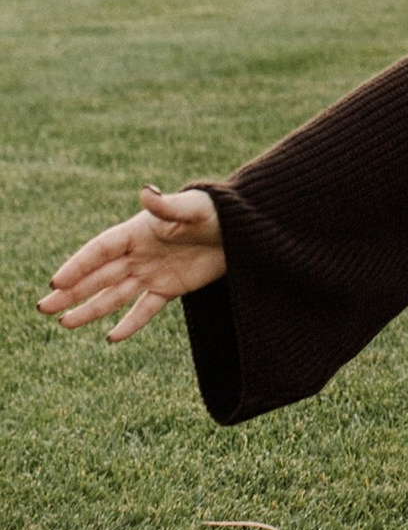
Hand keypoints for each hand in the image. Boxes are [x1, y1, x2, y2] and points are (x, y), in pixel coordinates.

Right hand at [40, 185, 225, 340]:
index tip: (56, 282)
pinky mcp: (170, 288)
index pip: (100, 251)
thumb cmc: (215, 211)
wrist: (242, 228)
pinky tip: (111, 337)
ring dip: (89, 309)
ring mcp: (152, 272)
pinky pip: (145, 309)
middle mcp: (138, 253)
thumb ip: (166, 205)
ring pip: (114, 295)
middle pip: (98, 276)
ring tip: (64, 323)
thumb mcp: (191, 208)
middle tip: (44, 308)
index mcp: (136, 231)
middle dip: (71, 292)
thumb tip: (145, 191)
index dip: (78, 266)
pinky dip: (130, 323)